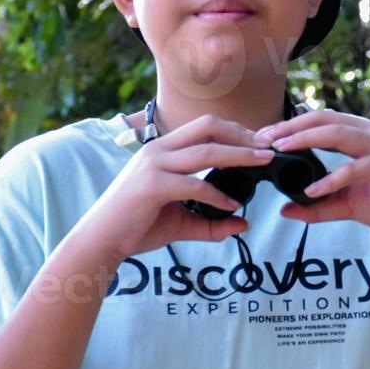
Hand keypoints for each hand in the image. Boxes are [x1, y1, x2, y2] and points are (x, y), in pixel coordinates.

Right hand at [74, 114, 276, 262]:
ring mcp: (153, 165)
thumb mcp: (181, 221)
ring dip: (240, 155)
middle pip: (209, 127)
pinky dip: (218, 195)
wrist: (100, 242)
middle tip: (269, 147)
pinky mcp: (151, 186)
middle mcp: (158, 150)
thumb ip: (211, 222)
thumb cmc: (137, 226)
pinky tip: (233, 205)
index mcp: (164, 149)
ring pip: (206, 151)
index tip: (260, 142)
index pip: (205, 126)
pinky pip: (195, 184)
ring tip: (264, 161)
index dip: (236, 131)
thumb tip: (244, 224)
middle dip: (243, 135)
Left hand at [257, 111, 369, 239]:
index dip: (292, 125)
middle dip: (292, 126)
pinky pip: (355, 168)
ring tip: (281, 149)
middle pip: (326, 119)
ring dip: (306, 139)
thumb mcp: (347, 204)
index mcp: (363, 134)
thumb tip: (284, 209)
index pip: (322, 120)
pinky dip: (332, 178)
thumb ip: (317, 205)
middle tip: (265, 138)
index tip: (265, 136)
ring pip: (338, 133)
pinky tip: (312, 190)